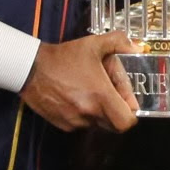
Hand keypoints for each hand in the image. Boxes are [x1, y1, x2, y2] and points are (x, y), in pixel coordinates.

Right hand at [21, 34, 137, 133]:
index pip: (126, 121)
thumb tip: (137, 47)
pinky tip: (77, 97)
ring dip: (100, 113)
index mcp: (100, 96)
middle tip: (113, 96)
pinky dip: (84, 115)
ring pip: (98, 125)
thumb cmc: (63, 57)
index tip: (128, 101)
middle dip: (118, 113)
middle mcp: (89, 113)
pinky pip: (82, 124)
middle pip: (115, 126)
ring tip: (92, 93)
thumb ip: (119, 43)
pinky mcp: (63, 124)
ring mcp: (75, 121)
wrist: (31, 68)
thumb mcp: (93, 44)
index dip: (132, 112)